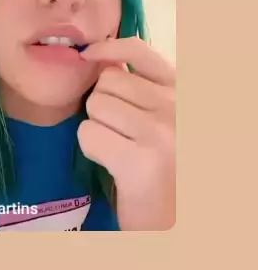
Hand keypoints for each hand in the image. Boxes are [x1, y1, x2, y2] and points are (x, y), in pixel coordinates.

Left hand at [77, 37, 175, 230]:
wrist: (173, 222)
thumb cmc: (162, 167)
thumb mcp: (160, 116)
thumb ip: (139, 86)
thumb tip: (101, 55)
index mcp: (180, 91)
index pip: (139, 50)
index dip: (108, 47)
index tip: (89, 55)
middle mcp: (175, 107)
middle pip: (108, 80)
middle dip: (102, 103)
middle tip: (118, 130)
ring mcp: (159, 133)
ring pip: (95, 106)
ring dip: (96, 126)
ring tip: (117, 147)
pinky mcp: (139, 162)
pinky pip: (89, 135)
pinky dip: (91, 149)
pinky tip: (111, 163)